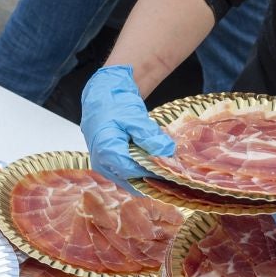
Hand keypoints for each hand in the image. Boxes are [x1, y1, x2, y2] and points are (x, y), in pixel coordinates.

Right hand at [79, 66, 174, 189]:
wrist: (101, 96)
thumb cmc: (115, 103)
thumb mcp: (135, 117)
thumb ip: (150, 137)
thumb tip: (167, 153)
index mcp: (106, 151)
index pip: (133, 171)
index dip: (153, 171)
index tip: (171, 167)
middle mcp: (102, 163)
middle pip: (131, 179)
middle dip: (153, 176)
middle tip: (173, 170)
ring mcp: (103, 166)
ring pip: (130, 179)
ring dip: (148, 175)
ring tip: (166, 167)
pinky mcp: (108, 165)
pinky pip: (126, 175)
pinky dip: (141, 171)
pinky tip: (155, 164)